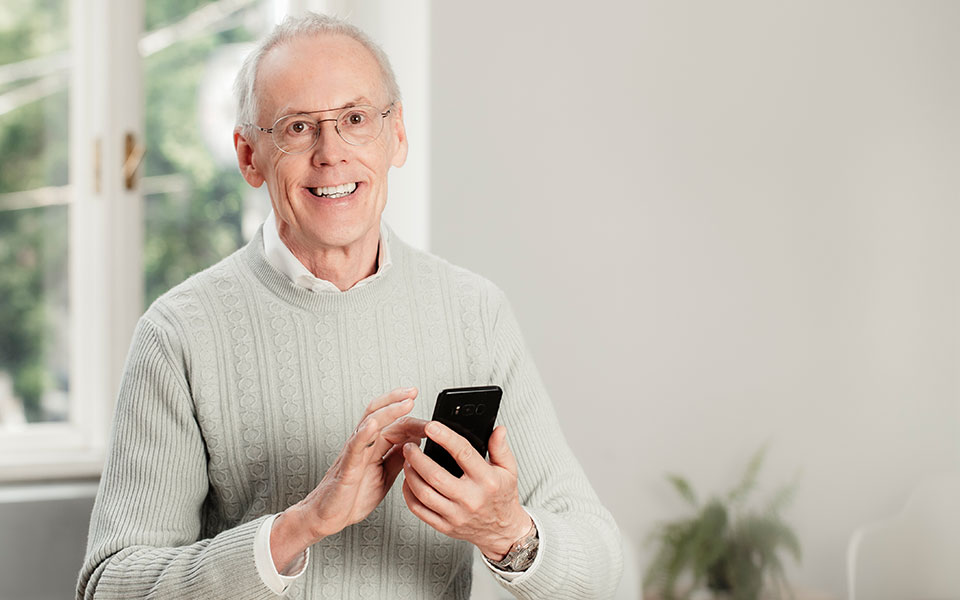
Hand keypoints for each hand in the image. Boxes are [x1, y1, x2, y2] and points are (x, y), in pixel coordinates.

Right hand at [271, 387, 422, 570]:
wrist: (327, 517)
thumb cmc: (351, 498)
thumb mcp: (385, 476)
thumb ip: (397, 458)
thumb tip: (415, 442)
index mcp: (373, 448)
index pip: (394, 425)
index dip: (412, 420)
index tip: (430, 419)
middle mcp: (363, 446)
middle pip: (378, 413)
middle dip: (396, 400)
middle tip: (413, 392)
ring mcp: (353, 454)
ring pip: (369, 424)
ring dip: (388, 411)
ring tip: (404, 402)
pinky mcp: (346, 468)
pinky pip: (354, 447)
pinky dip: (363, 433)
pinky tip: (373, 425)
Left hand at [401, 422, 531, 560]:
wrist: (502, 532)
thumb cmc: (503, 497)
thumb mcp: (508, 470)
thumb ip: (500, 448)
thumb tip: (498, 429)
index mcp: (487, 481)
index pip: (463, 453)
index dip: (445, 437)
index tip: (431, 426)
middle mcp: (470, 499)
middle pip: (435, 475)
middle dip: (417, 457)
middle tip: (409, 445)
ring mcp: (456, 515)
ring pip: (423, 493)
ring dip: (410, 474)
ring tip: (407, 461)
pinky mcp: (445, 526)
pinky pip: (419, 510)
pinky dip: (409, 494)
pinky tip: (409, 481)